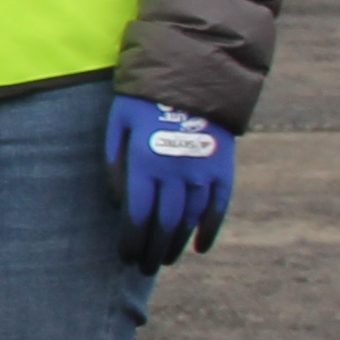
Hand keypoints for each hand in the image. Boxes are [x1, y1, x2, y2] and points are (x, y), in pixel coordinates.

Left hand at [106, 95, 235, 265]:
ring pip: (190, 220)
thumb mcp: (118, 124)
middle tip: (143, 268)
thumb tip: (119, 204)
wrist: (193, 72)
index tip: (125, 257)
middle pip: (163, 225)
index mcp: (146, 163)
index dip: (132, 242)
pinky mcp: (224, 168)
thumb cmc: (144, 98)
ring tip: (165, 260)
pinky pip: (218, 208)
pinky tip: (199, 247)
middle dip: (152, 250)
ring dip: (177, 244)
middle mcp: (176, 173)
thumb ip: (115, 164)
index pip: (137, 217)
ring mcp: (203, 172)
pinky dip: (209, 230)